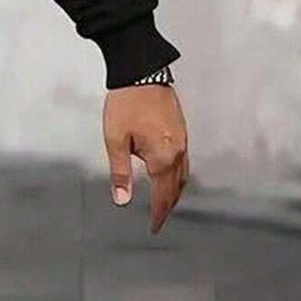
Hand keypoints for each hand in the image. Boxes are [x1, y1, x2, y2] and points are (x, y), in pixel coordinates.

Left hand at [103, 84, 188, 233]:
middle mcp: (178, 151)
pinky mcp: (181, 131)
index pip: (163, 195)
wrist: (142, 73)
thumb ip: (120, 172)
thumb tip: (122, 199)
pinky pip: (184, 161)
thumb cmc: (126, 104)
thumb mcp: (116, 140)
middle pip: (177, 188)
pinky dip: (178, 176)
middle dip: (168, 206)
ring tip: (164, 203)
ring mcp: (183, 140)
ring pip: (183, 175)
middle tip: (159, 220)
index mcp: (162, 157)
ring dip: (175, 192)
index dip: (159, 214)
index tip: (154, 227)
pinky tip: (169, 176)